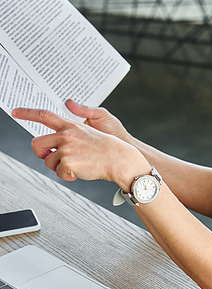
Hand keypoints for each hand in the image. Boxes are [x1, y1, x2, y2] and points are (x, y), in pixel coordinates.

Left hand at [11, 108, 148, 186]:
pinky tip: (79, 171)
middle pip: (37, 143)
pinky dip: (68, 176)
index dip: (27, 113)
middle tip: (50, 156)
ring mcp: (66, 149)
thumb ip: (68, 133)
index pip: (44, 115)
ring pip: (47, 161)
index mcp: (70, 126)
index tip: (16, 112)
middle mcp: (66, 135)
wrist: (119, 159)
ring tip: (75, 164)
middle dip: (40, 153)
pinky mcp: (67, 163)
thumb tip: (52, 143)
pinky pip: (58, 173)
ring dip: (58, 166)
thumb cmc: (105, 148)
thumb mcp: (87, 132)